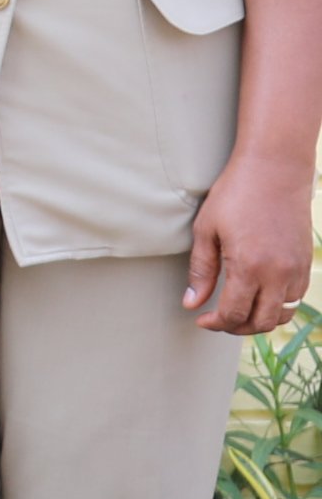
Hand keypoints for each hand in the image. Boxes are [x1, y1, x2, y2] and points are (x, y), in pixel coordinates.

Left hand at [183, 150, 316, 338]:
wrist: (275, 170)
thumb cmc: (236, 194)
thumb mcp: (206, 230)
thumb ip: (200, 271)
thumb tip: (192, 303)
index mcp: (250, 267)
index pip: (235, 314)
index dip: (216, 323)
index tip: (202, 319)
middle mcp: (278, 273)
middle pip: (262, 322)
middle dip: (237, 327)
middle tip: (218, 319)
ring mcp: (297, 269)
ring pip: (283, 313)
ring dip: (260, 319)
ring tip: (239, 311)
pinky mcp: (307, 262)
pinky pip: (296, 297)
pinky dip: (279, 305)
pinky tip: (260, 295)